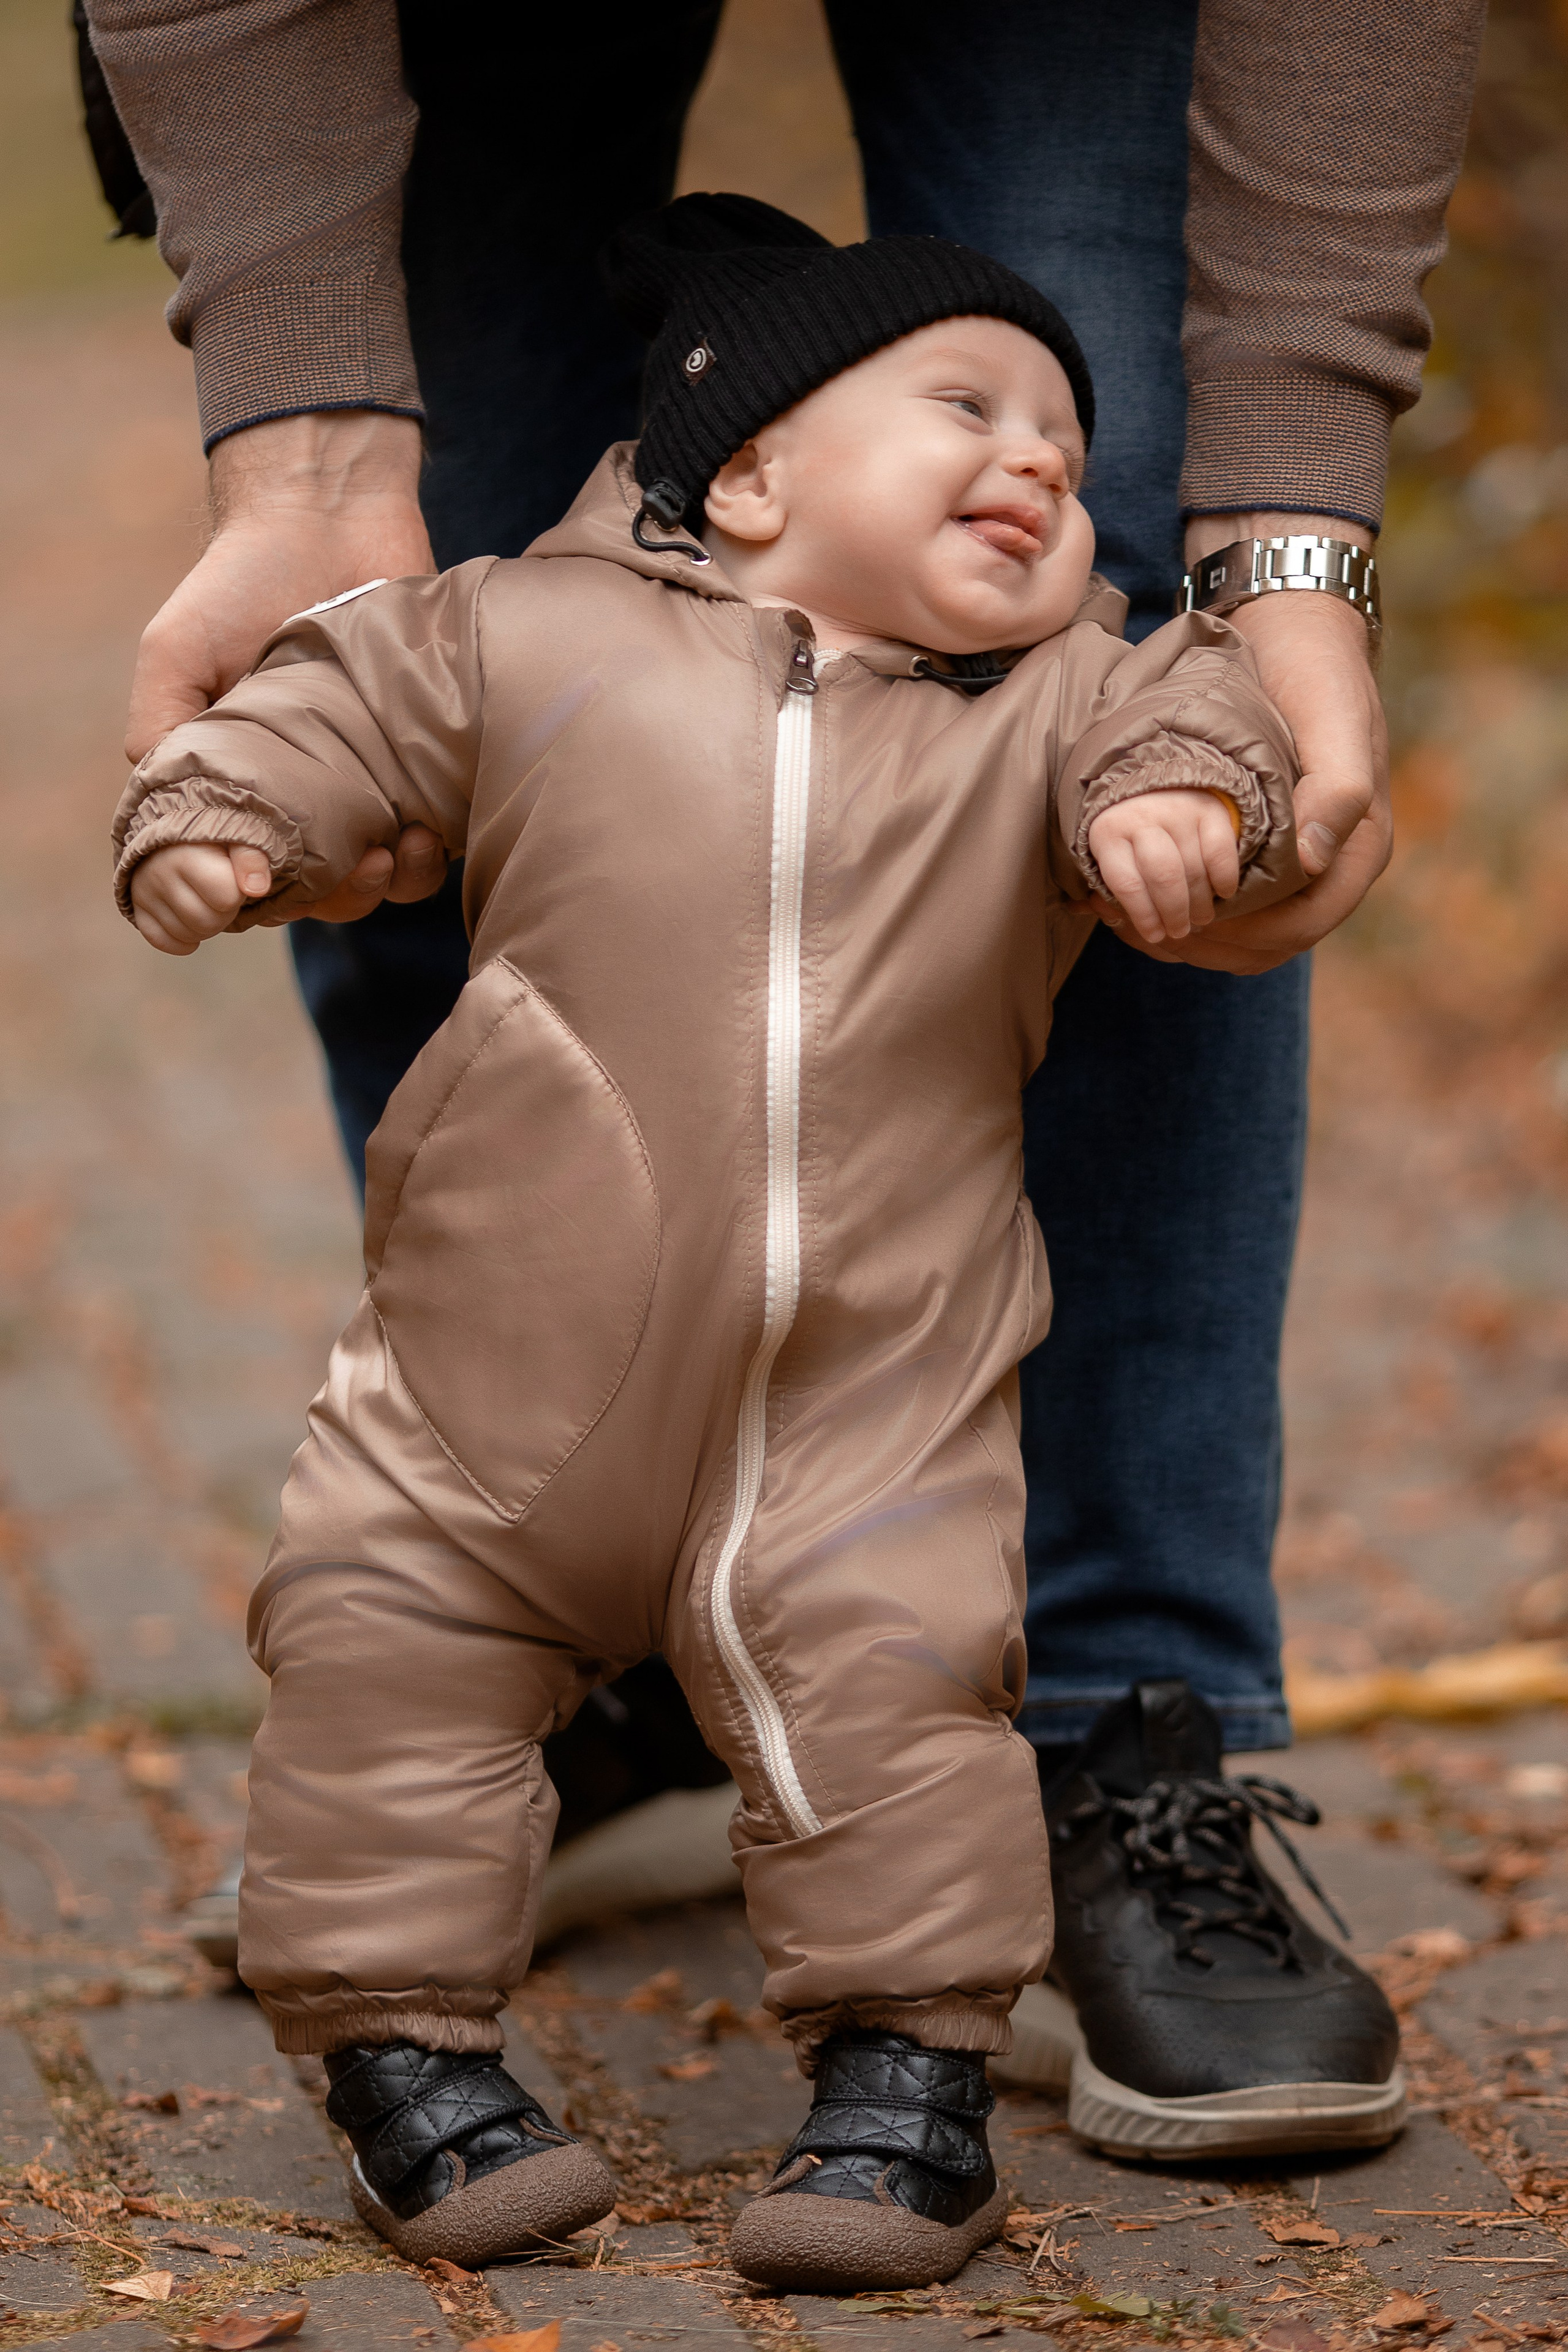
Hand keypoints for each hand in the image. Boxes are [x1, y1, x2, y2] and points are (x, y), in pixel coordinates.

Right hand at [127, 409, 448, 924]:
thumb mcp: (176, 651)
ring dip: (389, 885)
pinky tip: (430, 830)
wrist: (328, 518)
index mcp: (241, 785)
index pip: (241, 876)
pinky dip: (431, 855)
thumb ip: (159, 727)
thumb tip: (166, 815)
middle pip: (316, 894)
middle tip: (354, 868)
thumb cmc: (239, 583)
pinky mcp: (423, 765)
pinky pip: (434, 842)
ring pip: (379, 881)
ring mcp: (366, 785)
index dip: (248, 898)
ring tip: (397, 851)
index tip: (259, 885)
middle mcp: (303, 797)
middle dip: (333, 896)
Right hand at [129, 843, 272, 953]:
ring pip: (188, 935)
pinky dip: (182, 940)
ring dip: (206, 926)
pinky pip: (163, 942)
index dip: (237, 893)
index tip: (232, 877)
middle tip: (220, 894)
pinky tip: (190, 921)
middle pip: (208, 923)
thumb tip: (257, 889)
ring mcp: (144, 894)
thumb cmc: (213, 840)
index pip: (226, 898)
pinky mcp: (137, 908)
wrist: (175, 836)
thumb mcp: (237, 838)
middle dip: (224, 913)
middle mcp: (159, 875)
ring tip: (206, 901)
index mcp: (186, 856)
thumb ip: (252, 859)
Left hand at [1088, 788, 1240, 944]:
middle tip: (1181, 930)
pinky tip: (1222, 893)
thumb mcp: (1109, 854)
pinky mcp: (1209, 809)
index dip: (1143, 917)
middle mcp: (1142, 818)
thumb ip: (1105, 887)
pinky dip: (1224, 880)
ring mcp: (1178, 811)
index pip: (1127, 885)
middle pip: (1164, 879)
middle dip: (1175, 914)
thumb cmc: (1130, 834)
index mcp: (1108, 833)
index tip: (1155, 935)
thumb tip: (1086, 912)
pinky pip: (1220, 854)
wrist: (1158, 783)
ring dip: (1201, 903)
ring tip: (1200, 918)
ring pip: (1194, 870)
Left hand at [1108, 511, 1390, 975]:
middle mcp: (1330, 866)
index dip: (1236, 937)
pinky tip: (1132, 893)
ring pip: (1239, 934)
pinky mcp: (1259, 846)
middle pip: (1263, 944)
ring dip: (1182, 936)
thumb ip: (1339, 789)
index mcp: (1358, 850)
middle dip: (1198, 944)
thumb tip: (1313, 860)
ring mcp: (1295, 860)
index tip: (1173, 922)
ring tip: (1121, 916)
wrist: (1289, 626)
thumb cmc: (1315, 671)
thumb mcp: (1333, 720)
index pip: (1299, 927)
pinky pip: (1223, 904)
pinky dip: (1178, 905)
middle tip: (1130, 924)